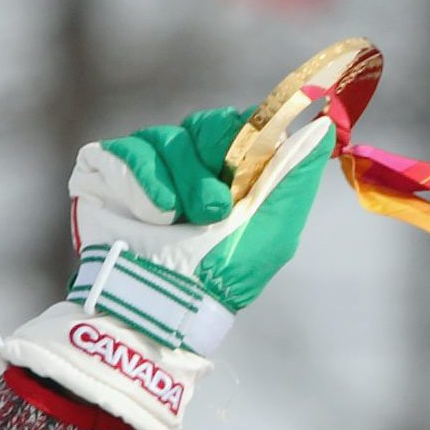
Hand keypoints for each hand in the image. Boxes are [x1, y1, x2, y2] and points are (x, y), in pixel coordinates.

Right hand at [0, 106, 334, 429]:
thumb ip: (296, 176)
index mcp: (230, 171)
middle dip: (210, 166)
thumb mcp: (274, 228)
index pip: (242, 124)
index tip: (244, 171)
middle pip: (204, 125)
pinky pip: (123, 151)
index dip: (245, 139)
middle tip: (213, 210)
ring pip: (164, 138)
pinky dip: (141, 181)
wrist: (164, 304)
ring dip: (178, 182)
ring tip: (179, 222)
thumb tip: (323, 127)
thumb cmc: (224, 275)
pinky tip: (153, 215)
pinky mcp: (105, 172)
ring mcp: (146, 165)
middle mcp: (189, 161)